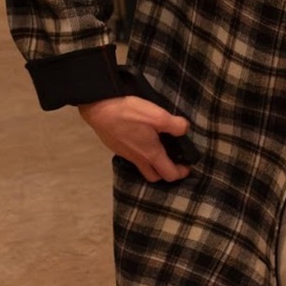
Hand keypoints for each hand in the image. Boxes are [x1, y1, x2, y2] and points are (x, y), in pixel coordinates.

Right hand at [78, 96, 192, 182]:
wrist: (99, 108)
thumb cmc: (129, 113)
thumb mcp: (158, 116)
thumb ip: (175, 125)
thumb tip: (184, 130)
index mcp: (151, 154)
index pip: (169, 174)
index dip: (181, 173)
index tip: (187, 166)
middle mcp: (137, 158)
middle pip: (154, 176)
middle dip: (165, 173)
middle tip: (173, 161)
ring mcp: (124, 153)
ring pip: (141, 166)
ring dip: (152, 163)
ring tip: (158, 148)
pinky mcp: (115, 146)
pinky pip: (131, 156)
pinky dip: (140, 153)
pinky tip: (141, 137)